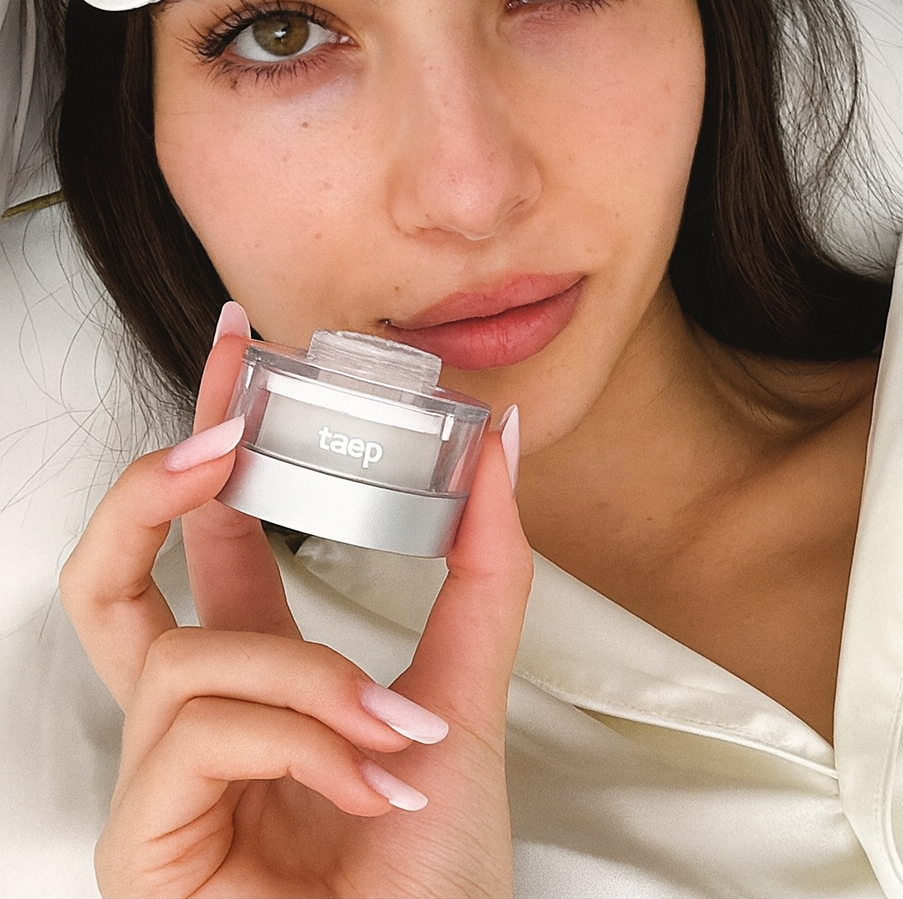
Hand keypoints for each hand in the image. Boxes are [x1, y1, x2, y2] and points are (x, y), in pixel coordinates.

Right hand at [60, 304, 531, 897]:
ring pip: (185, 659)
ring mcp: (157, 785)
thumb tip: (496, 447)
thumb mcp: (467, 692)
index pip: (212, 543)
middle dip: (148, 490)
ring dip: (307, 679)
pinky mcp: (140, 843)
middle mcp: (196, 722)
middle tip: (216, 438)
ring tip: (391, 735)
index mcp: (263, 680)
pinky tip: (367, 789)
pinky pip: (201, 734)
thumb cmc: (433, 872)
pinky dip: (303, 741)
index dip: (214, 445)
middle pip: (106, 581)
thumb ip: (483, 570)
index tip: (238, 354)